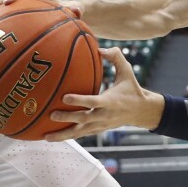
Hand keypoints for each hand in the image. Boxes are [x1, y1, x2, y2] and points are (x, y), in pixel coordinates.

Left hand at [44, 47, 163, 140]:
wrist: (141, 112)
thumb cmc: (132, 88)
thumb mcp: (127, 71)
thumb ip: (115, 57)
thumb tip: (99, 49)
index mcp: (111, 101)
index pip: (93, 102)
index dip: (79, 100)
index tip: (65, 97)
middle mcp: (104, 115)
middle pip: (83, 119)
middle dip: (67, 118)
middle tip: (51, 115)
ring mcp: (101, 125)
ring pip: (80, 132)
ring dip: (63, 134)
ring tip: (46, 136)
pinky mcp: (98, 130)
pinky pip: (80, 134)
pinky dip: (67, 136)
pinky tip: (52, 137)